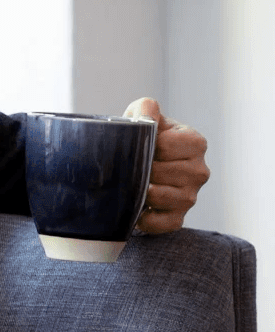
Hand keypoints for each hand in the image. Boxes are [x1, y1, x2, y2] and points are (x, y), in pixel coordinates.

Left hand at [124, 97, 209, 233]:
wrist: (137, 164)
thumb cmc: (143, 138)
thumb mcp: (143, 116)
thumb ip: (146, 108)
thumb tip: (148, 112)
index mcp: (195, 143)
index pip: (167, 146)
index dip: (146, 146)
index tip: (138, 145)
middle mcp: (200, 170)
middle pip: (163, 172)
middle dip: (142, 170)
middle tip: (131, 167)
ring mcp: (191, 196)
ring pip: (162, 197)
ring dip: (142, 193)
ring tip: (133, 185)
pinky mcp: (179, 218)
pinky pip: (162, 224)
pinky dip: (145, 219)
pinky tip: (137, 208)